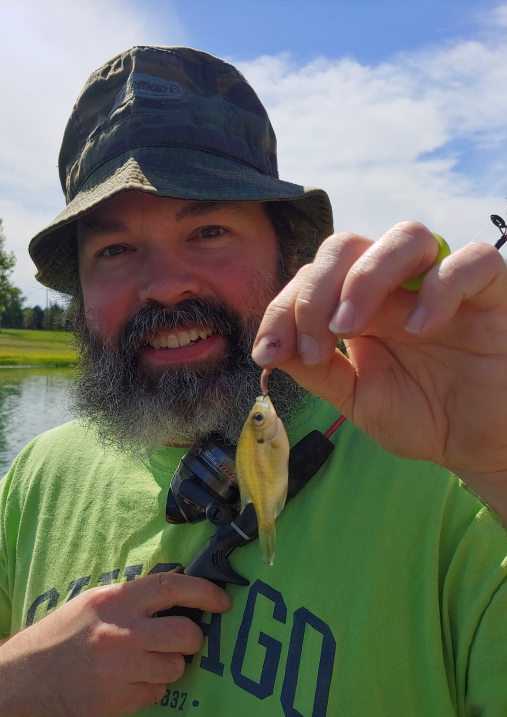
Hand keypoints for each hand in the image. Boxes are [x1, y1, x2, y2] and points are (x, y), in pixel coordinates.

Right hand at [0, 572, 230, 716]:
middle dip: (192, 638)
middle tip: (181, 640)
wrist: (27, 678)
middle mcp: (121, 632)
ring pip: (176, 667)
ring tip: (148, 662)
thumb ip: (133, 598)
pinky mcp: (118, 700)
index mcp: (116, 600)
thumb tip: (181, 594)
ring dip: (170, 665)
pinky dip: (151, 688)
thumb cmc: (66, 633)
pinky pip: (157, 693)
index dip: (205, 592)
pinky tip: (130, 682)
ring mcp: (120, 668)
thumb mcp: (95, 602)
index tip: (223, 601)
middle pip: (186, 633)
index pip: (172, 587)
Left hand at [253, 222, 506, 509]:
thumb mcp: (357, 399)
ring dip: (366, 277)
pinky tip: (419, 329)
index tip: (267, 351)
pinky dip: (441, 287)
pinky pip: (473, 262)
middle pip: (347, 245)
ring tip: (349, 328)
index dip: (282, 307)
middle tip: (315, 345)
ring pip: (405, 235)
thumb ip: (318, 372)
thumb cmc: (424, 417)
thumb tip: (270, 347)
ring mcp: (444, 285)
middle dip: (315, 290)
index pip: (312, 277)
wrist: (481, 445)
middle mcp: (398, 287)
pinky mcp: (492, 294)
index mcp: (362, 306)